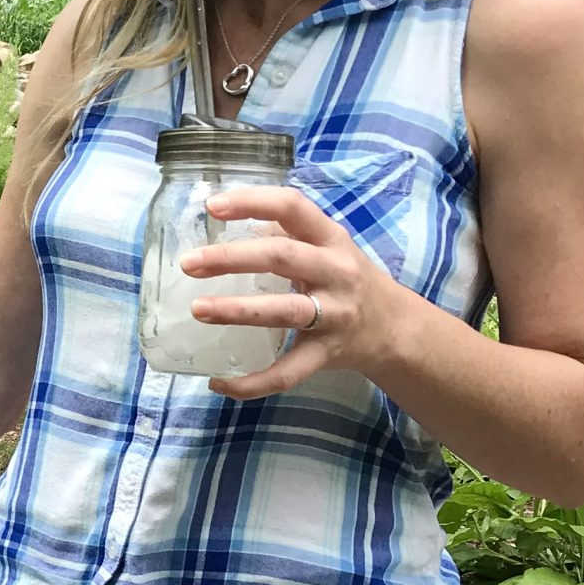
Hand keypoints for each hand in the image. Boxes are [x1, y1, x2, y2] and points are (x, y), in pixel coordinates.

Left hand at [182, 184, 412, 400]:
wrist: (394, 329)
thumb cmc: (348, 280)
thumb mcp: (328, 247)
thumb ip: (286, 234)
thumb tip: (225, 225)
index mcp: (331, 239)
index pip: (292, 208)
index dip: (252, 202)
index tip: (212, 206)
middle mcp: (336, 272)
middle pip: (281, 257)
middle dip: (231, 258)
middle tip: (189, 263)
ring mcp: (334, 315)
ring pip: (283, 311)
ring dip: (236, 310)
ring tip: (198, 309)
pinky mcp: (327, 353)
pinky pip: (287, 371)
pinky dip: (251, 382)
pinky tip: (218, 382)